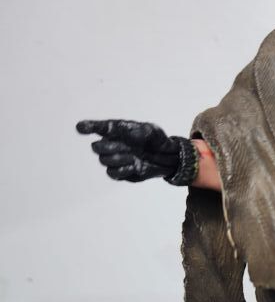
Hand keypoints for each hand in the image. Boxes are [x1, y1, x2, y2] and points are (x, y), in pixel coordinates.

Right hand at [76, 119, 197, 184]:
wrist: (167, 156)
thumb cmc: (156, 139)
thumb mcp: (151, 130)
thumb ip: (137, 131)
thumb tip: (125, 133)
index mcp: (116, 131)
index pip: (99, 128)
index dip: (89, 127)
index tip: (80, 128)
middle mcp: (112, 144)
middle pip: (96, 147)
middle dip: (109, 147)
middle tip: (126, 147)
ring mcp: (115, 159)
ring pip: (103, 161)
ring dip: (117, 159)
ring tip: (133, 157)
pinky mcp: (121, 172)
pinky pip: (113, 174)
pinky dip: (122, 170)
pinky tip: (133, 166)